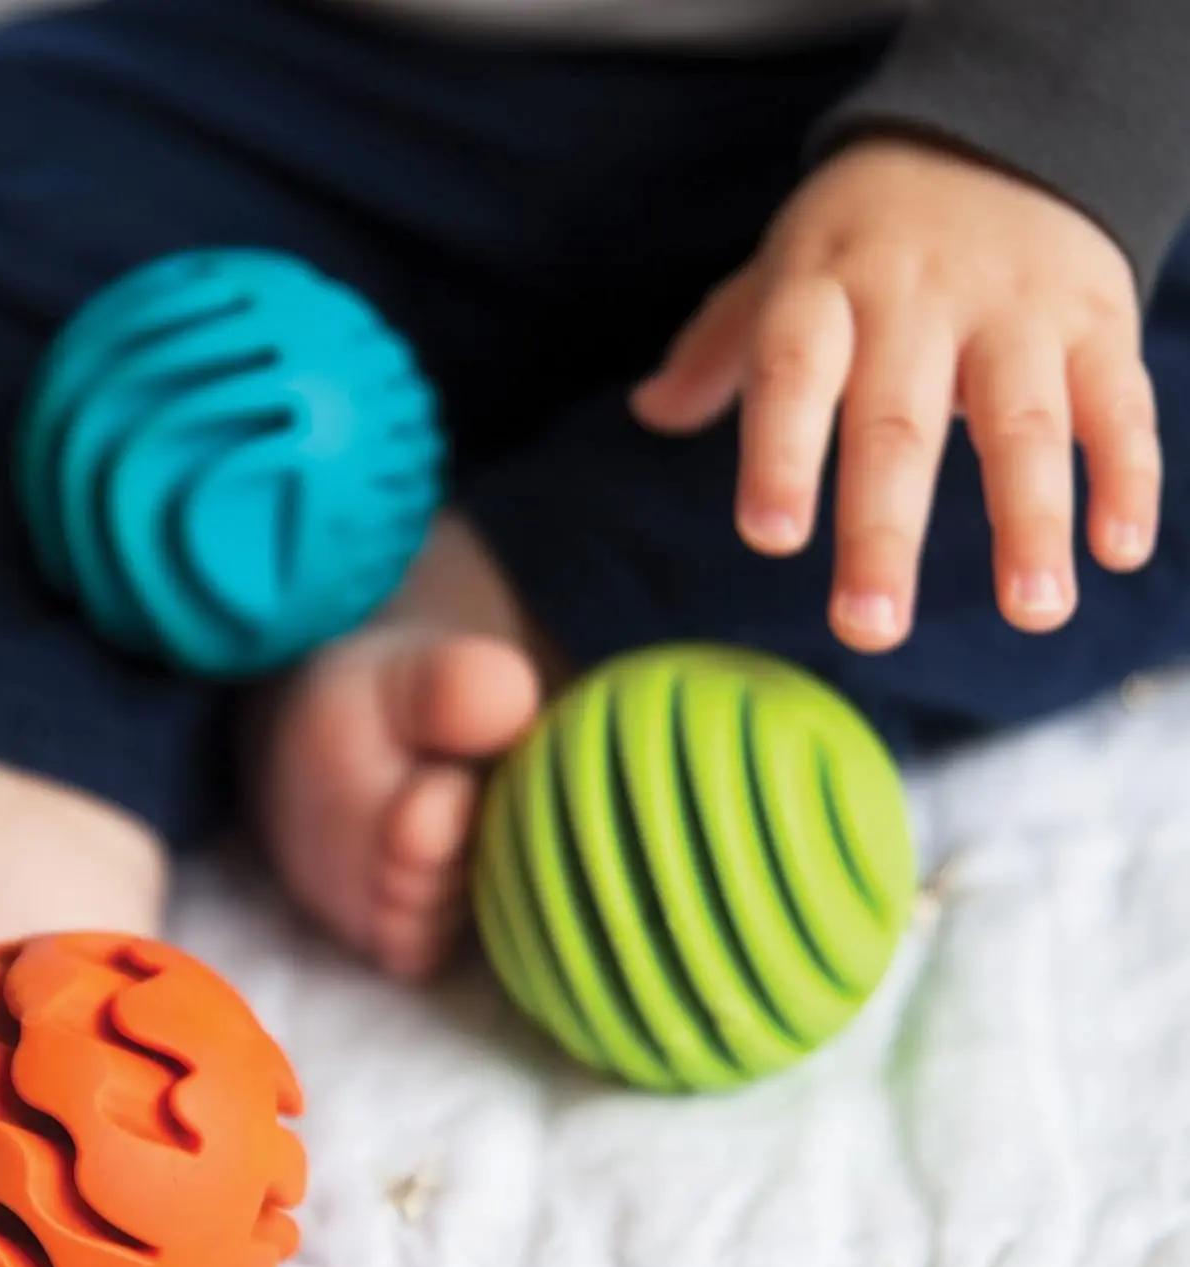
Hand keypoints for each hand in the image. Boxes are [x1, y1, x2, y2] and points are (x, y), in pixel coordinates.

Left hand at [632, 138, 1160, 652]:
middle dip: (883, 532)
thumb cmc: (863, 239)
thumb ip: (720, 348)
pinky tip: (1118, 552)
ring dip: (1029, 521)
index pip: (794, 373)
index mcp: (823, 293)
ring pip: (1023, 422)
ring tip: (1030, 613)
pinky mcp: (1096, 320)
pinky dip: (1124, 475)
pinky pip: (1116, 402)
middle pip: (898, 425)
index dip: (781, 454)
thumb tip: (649, 409)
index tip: (771, 538)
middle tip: (869, 629)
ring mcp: (1014, 312)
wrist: (998, 131)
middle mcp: (916, 301)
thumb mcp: (782, 272)